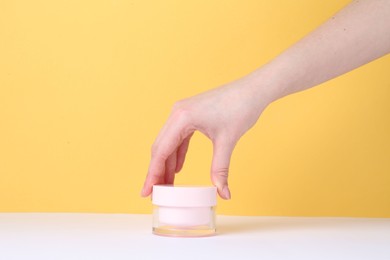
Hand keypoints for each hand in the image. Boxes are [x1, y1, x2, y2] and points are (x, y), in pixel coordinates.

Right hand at [141, 76, 269, 198]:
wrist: (253, 89)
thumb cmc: (240, 108)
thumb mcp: (227, 141)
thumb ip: (221, 169)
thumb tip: (223, 193)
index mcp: (181, 117)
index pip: (161, 151)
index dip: (153, 174)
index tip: (146, 191)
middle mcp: (177, 113)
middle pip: (160, 147)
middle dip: (157, 171)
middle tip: (155, 193)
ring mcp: (183, 113)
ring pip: (169, 143)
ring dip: (167, 164)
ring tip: (167, 185)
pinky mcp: (191, 115)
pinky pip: (179, 138)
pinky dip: (178, 154)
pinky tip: (178, 169)